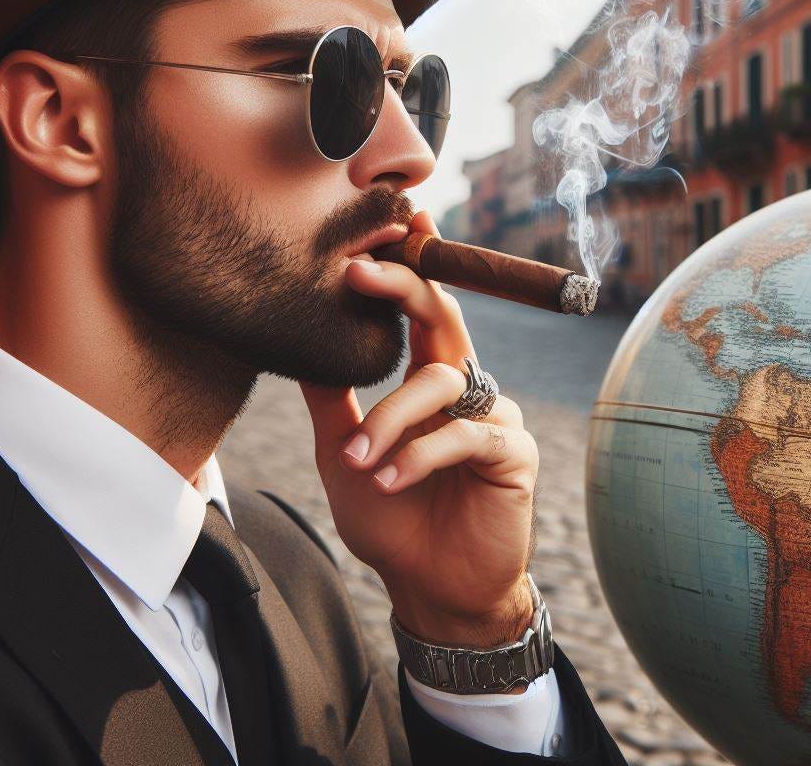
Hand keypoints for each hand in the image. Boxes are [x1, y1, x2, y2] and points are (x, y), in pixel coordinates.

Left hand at [301, 209, 537, 650]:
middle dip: (404, 287)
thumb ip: (330, 401)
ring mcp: (492, 416)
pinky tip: (391, 481)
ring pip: (441, 381)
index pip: (420, 313)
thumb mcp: (344, 454)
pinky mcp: (512, 453)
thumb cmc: (391, 519)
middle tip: (359, 270)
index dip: (410, 267)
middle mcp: (464, 388)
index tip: (394, 221)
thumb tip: (298, 344)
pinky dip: (421, 454)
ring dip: (392, 417)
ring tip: (360, 460)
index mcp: (428, 380)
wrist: (430, 588)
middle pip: (443, 318)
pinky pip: (466, 435)